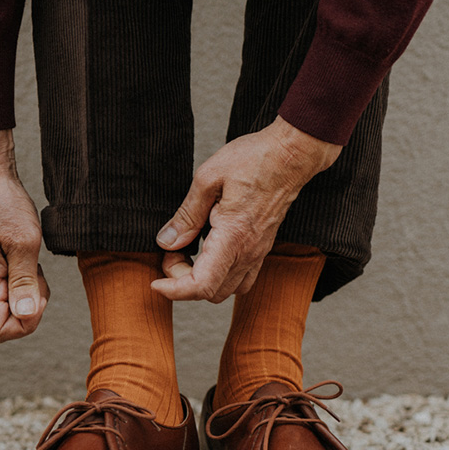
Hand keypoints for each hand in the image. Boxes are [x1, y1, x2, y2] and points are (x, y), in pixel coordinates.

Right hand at [0, 131, 49, 342]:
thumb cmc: (5, 207)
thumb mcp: (25, 244)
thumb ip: (25, 283)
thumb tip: (26, 316)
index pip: (1, 331)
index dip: (27, 322)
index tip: (36, 293)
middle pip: (10, 323)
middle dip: (32, 304)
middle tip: (35, 270)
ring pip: (15, 309)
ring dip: (31, 291)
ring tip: (30, 260)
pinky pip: (14, 293)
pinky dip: (27, 281)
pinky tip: (25, 259)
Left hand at [152, 117, 341, 302]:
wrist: (291, 156)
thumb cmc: (254, 160)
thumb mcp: (208, 178)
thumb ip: (186, 215)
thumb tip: (167, 241)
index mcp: (232, 236)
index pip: (201, 285)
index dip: (173, 290)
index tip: (156, 281)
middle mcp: (247, 252)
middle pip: (210, 293)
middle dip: (182, 281)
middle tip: (173, 251)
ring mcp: (257, 254)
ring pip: (225, 291)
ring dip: (201, 280)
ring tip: (189, 252)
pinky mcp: (261, 250)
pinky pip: (241, 281)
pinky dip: (219, 277)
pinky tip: (209, 254)